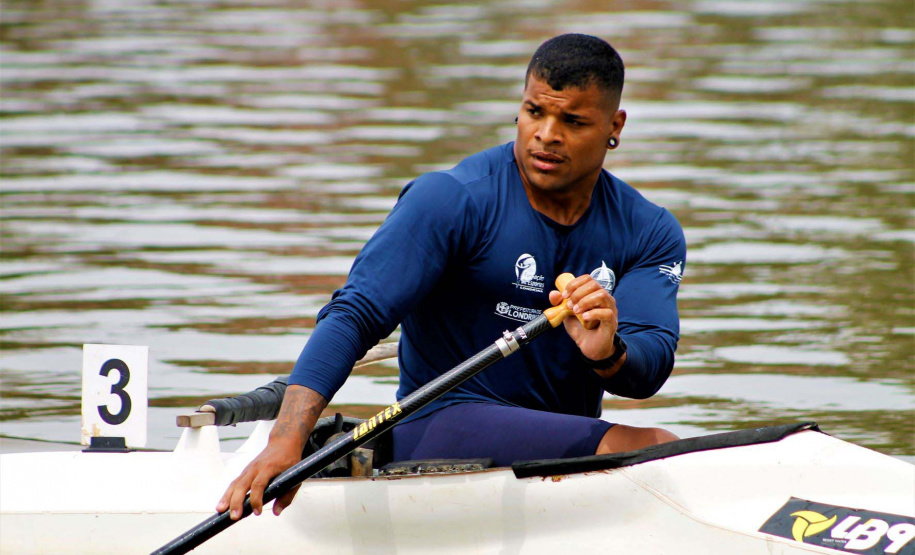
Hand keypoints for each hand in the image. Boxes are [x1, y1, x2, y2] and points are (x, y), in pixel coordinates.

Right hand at [215, 385, 326, 518]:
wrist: (283, 442)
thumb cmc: (290, 459)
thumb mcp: (295, 476)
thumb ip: (287, 495)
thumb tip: (276, 512)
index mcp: (269, 467)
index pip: (259, 484)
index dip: (256, 499)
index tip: (257, 512)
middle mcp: (256, 467)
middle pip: (242, 484)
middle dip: (236, 501)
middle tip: (234, 516)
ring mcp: (249, 469)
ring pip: (235, 483)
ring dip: (227, 497)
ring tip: (220, 511)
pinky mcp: (246, 471)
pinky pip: (235, 483)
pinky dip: (228, 493)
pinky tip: (223, 504)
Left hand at [548, 274, 618, 361]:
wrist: (589, 346)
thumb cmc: (580, 327)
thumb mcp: (566, 313)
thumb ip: (559, 303)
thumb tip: (554, 293)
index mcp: (594, 293)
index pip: (587, 279)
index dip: (574, 284)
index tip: (564, 295)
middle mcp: (604, 298)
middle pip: (594, 285)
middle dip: (578, 293)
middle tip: (569, 305)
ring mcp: (610, 309)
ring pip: (602, 295)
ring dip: (585, 302)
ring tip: (576, 311)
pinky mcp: (612, 322)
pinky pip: (607, 312)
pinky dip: (593, 313)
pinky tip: (584, 317)